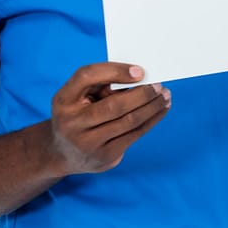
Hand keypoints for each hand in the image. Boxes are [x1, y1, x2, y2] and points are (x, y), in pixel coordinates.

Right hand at [46, 63, 171, 174]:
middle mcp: (71, 123)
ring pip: (129, 121)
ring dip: (152, 107)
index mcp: (63, 100)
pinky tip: (161, 110)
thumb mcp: (79, 96)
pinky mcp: (104, 156)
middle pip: (114, 105)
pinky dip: (152, 120)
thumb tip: (141, 77)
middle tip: (159, 85)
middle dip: (142, 94)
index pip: (86, 76)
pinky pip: (135, 135)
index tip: (140, 71)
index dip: (115, 71)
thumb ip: (102, 83)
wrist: (63, 153)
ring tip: (164, 96)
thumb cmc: (79, 114)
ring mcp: (87, 143)